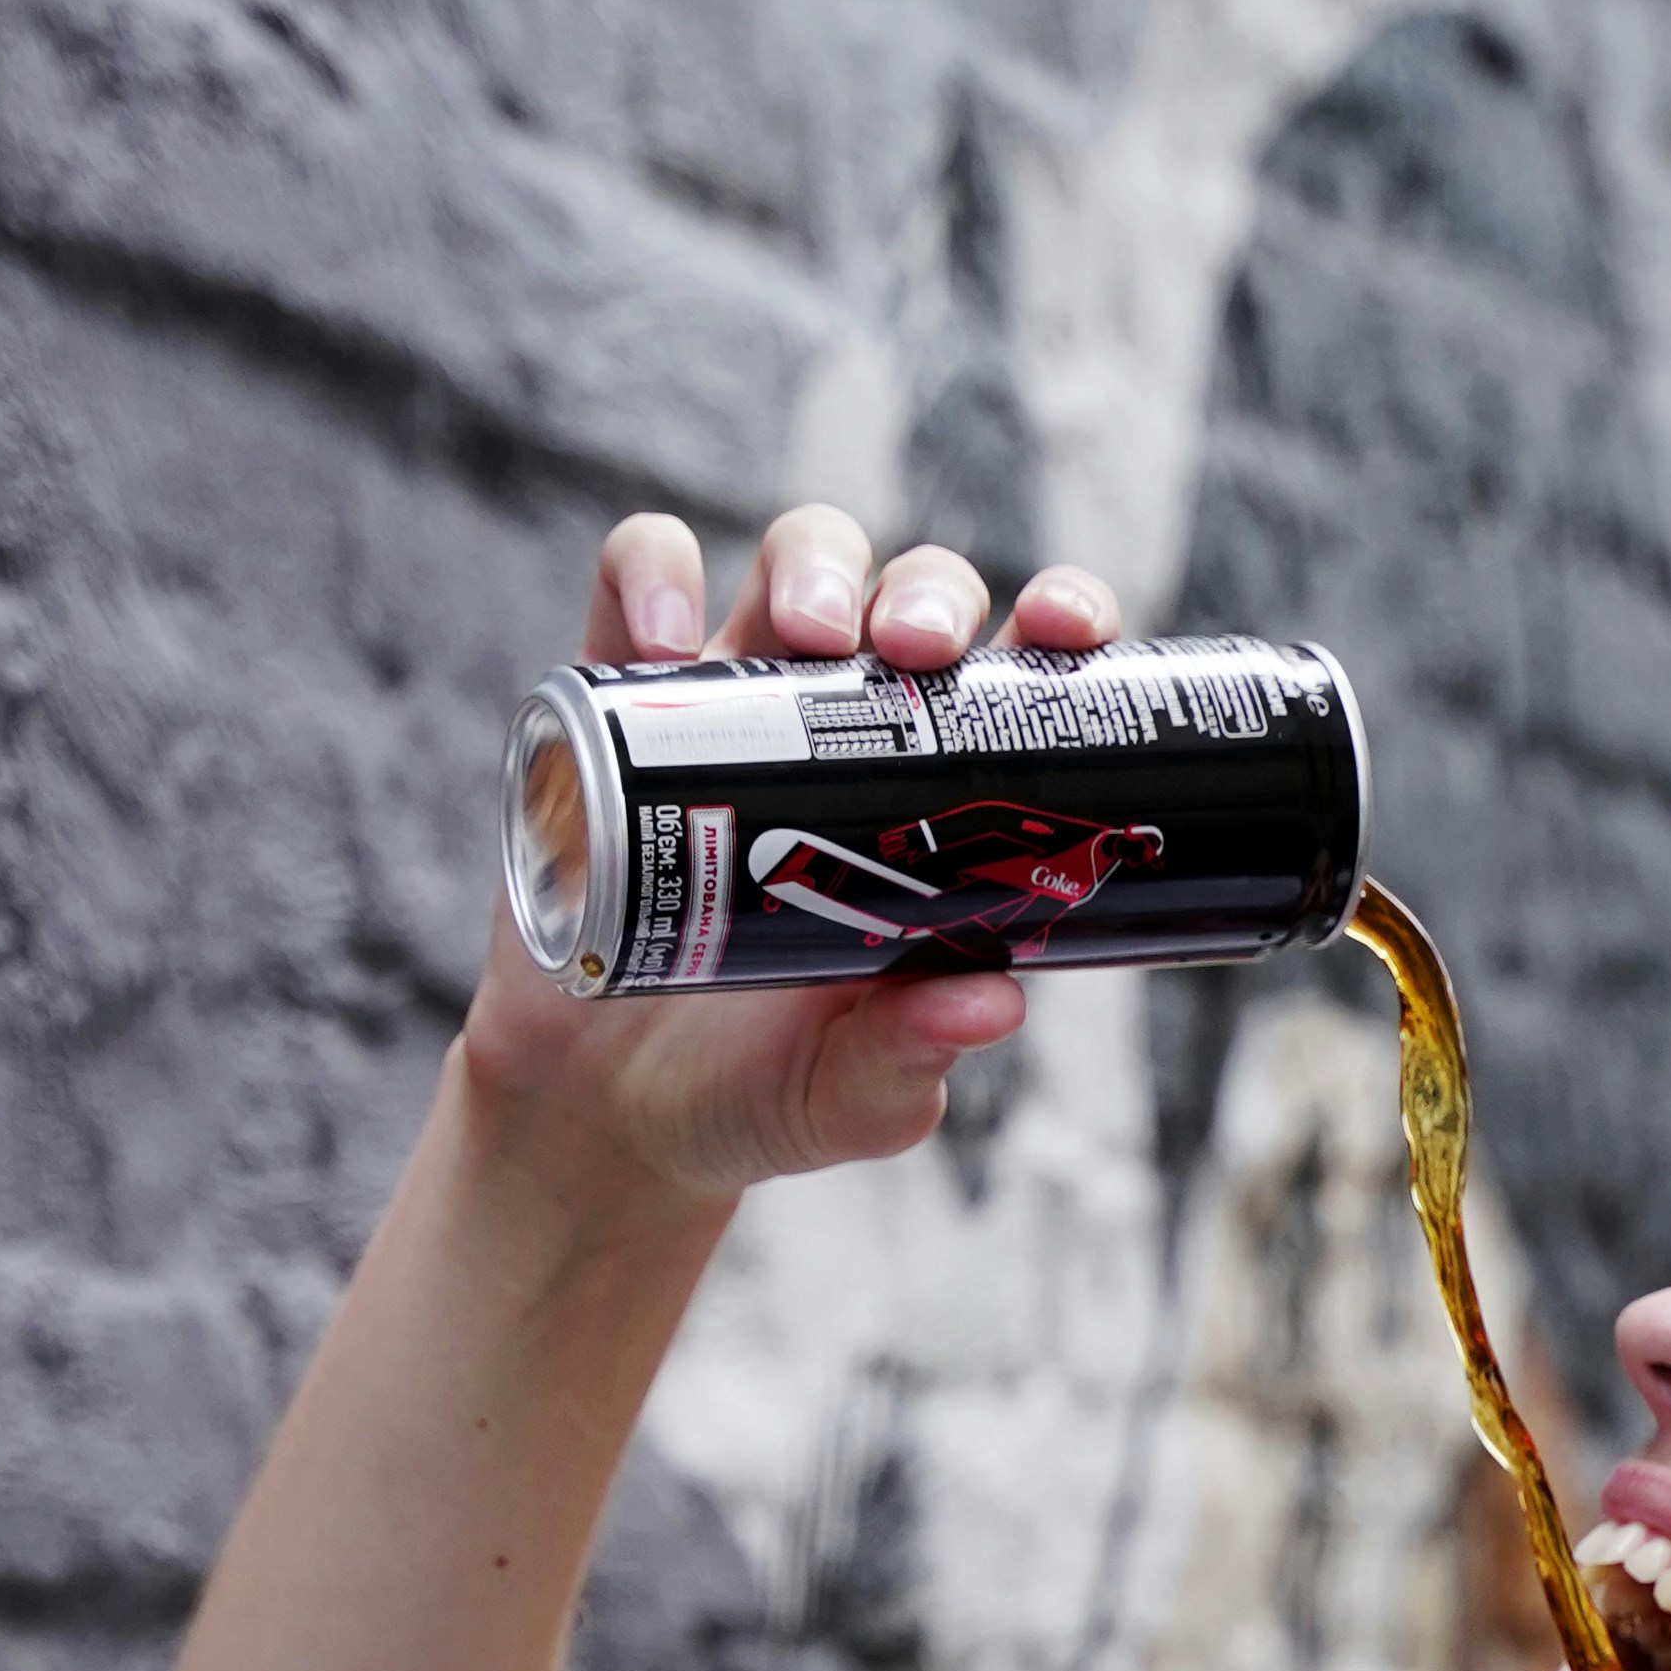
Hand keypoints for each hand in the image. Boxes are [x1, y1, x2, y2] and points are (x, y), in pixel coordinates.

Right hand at [455, 504, 1122, 1211]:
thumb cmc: (758, 1089)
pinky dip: (654, 577)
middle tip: (914, 650)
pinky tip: (662, 646)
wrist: (606, 1112)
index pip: (1019, 675)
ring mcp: (741, 701)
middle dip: (928, 593)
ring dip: (816, 565)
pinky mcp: (625, 701)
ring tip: (809, 634)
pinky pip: (638, 578)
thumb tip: (993, 1000)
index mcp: (939, 800)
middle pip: (913, 593)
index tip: (1065, 630)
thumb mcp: (845, 1095)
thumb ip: (907, 1058)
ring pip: (799, 558)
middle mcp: (849, 728)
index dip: (1059, 616)